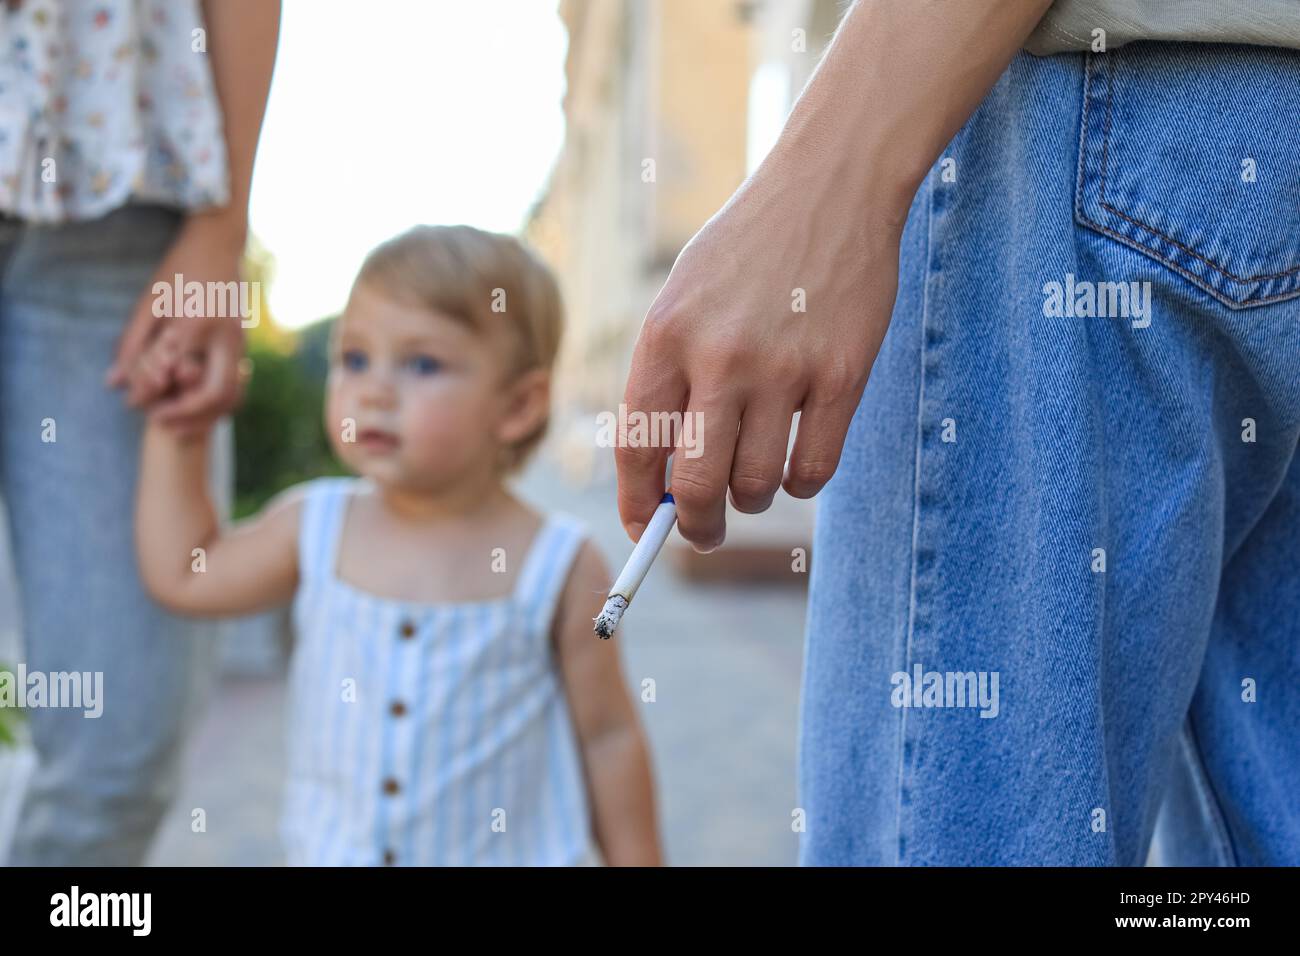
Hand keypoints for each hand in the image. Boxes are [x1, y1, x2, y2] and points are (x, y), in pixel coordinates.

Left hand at [106, 211, 248, 433]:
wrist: (219, 246)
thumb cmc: (179, 269)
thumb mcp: (150, 303)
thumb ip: (133, 345)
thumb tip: (115, 385)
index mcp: (198, 322)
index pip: (172, 371)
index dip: (150, 392)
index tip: (132, 403)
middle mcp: (226, 337)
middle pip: (215, 394)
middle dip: (187, 415)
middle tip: (159, 421)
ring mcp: (240, 343)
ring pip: (233, 396)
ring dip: (206, 416)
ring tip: (177, 423)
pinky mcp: (243, 346)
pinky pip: (236, 386)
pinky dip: (216, 405)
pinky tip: (193, 407)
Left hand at [616, 162, 904, 551]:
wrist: (832, 183)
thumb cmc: (748, 250)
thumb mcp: (685, 299)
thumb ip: (669, 381)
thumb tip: (665, 481)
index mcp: (665, 335)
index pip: (637, 447)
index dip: (637, 504)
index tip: (643, 531)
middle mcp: (719, 356)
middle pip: (696, 485)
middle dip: (695, 526)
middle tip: (702, 532)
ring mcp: (784, 368)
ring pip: (756, 486)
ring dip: (751, 500)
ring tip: (753, 480)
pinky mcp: (843, 374)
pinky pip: (814, 470)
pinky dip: (800, 484)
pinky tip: (795, 464)